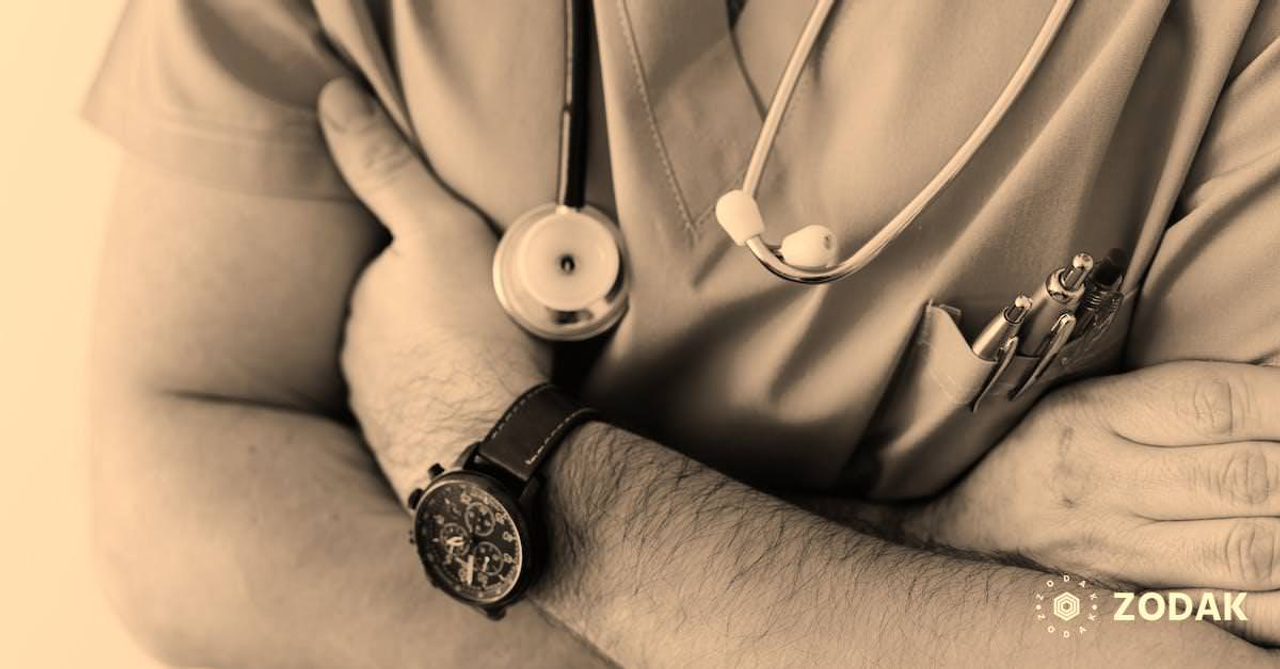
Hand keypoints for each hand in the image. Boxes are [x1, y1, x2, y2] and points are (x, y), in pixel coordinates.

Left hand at [318, 79, 549, 495]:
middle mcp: (358, 359)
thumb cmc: (475, 333)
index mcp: (363, 303)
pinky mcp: (409, 456)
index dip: (438, 266)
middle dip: (437, 318)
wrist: (493, 444)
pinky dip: (453, 410)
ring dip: (445, 366)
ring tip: (495, 366)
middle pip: (402, 323)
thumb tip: (332, 99)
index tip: (476, 273)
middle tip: (494, 318)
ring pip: (415, 372)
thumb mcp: (438, 229)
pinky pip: (432, 418)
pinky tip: (484, 411)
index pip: (392, 272)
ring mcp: (381, 412)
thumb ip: (386, 167)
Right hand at [912, 360, 1279, 641]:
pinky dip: (1279, 597)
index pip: (1214, 403)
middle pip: (1245, 476)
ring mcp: (1123, 556)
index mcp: (1091, 419)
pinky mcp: (1140, 608)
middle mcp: (1106, 487)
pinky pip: (1237, 614)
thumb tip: (1273, 384)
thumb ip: (1173, 397)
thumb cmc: (1034, 461)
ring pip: (1251, 549)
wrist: (960, 540)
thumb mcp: (1081, 403)